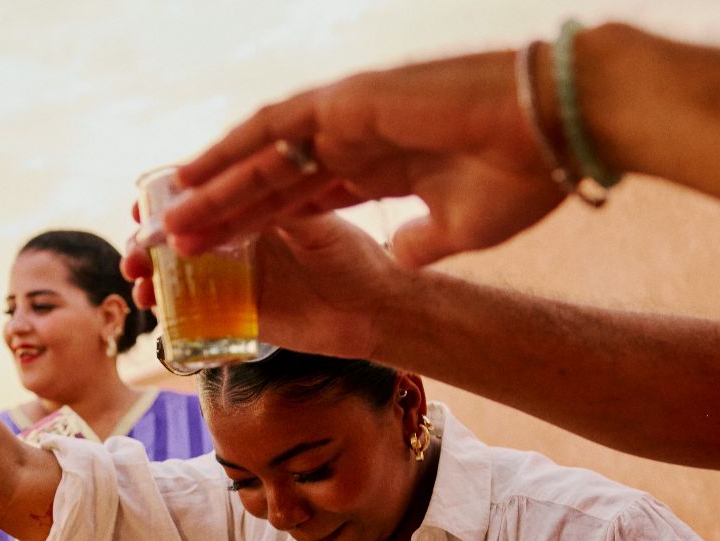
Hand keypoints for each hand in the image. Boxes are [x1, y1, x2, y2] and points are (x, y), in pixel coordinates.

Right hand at [123, 212, 406, 359]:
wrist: (378, 313)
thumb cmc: (359, 259)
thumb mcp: (321, 227)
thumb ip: (284, 211)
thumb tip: (248, 186)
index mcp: (256, 206)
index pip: (200, 196)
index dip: (165, 202)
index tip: (142, 210)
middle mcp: (241, 239)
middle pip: (179, 235)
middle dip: (147, 242)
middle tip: (134, 255)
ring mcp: (238, 278)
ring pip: (180, 275)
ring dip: (153, 277)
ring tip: (140, 286)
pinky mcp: (243, 316)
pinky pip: (197, 315)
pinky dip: (173, 315)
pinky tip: (156, 316)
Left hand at [159, 50, 567, 268]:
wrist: (551, 128)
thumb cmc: (522, 175)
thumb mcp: (461, 227)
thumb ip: (422, 242)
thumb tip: (401, 256)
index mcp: (379, 166)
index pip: (303, 200)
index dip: (261, 227)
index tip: (224, 256)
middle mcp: (353, 138)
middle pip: (271, 183)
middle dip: (223, 215)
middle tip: (175, 245)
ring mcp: (344, 118)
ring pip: (261, 159)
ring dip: (214, 191)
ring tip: (168, 221)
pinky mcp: (344, 104)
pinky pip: (270, 132)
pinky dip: (229, 154)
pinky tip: (192, 176)